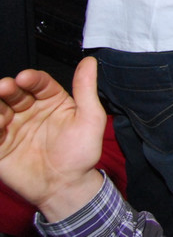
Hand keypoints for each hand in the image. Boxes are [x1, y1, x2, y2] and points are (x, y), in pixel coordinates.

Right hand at [0, 58, 105, 220]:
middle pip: (15, 93)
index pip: (39, 83)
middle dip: (9, 88)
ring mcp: (14, 126)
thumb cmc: (82, 152)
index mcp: (52, 100)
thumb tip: (90, 61)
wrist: (67, 185)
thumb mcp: (90, 118)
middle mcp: (30, 110)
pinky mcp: (0, 145)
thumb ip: (86, 89)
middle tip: (5, 87)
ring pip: (0, 109)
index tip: (26, 77)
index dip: (32, 78)